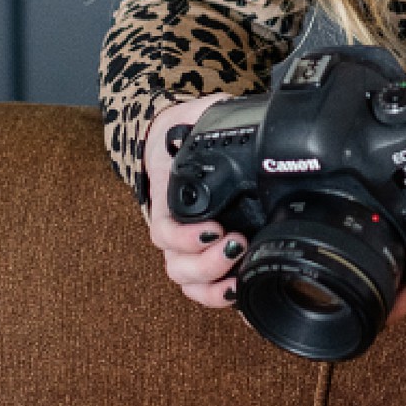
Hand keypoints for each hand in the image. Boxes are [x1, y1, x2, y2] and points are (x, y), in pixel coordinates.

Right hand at [142, 95, 241, 311]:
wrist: (181, 143)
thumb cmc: (187, 134)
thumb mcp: (196, 118)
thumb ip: (209, 112)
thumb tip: (230, 107)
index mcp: (167, 201)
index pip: (164, 231)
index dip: (184, 238)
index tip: (213, 228)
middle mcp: (175, 232)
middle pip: (177, 266)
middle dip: (206, 263)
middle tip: (236, 242)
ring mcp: (190, 249)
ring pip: (189, 283)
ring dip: (213, 282)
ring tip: (240, 269)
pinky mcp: (209, 258)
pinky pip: (206, 289)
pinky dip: (221, 297)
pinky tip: (241, 293)